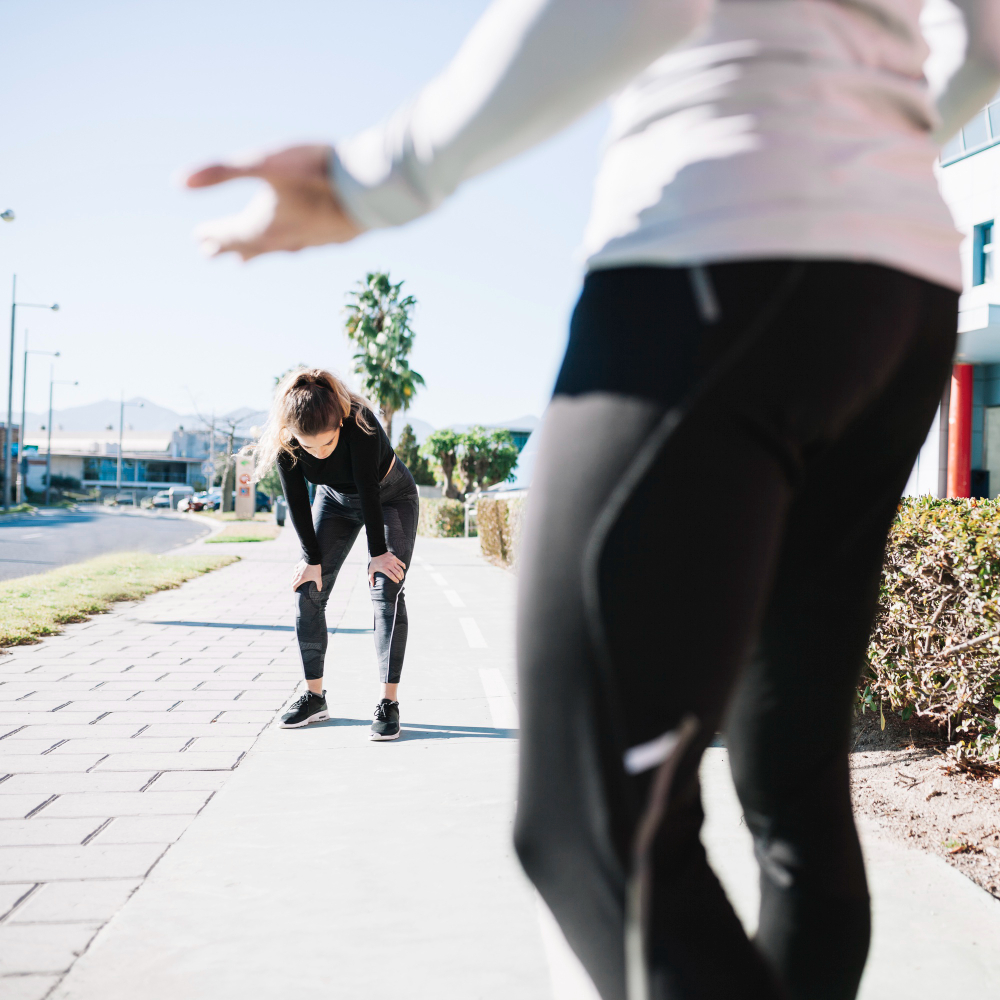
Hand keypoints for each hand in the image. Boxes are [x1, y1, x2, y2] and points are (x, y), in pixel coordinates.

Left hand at [184, 144, 361, 260]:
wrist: (369, 192)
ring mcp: (307, 241)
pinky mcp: (330, 238)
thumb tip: (178, 181)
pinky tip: (297, 244)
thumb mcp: (264, 164)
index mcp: (261, 225)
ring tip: (247, 260)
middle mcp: (282, 239)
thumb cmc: (316, 174)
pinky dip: (289, 247)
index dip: (211, 233)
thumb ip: (222, 171)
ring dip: (257, 253)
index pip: (228, 233)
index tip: (197, 237)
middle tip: (210, 255)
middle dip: (229, 248)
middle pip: (248, 246)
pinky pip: (301, 246)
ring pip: (275, 250)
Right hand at [291, 561, 322, 592]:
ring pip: (293, 576)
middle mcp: (297, 575)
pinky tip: (298, 573)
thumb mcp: (318, 577)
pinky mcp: (297, 566)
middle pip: (292, 581)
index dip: (294, 589)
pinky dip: (295, 573)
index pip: (294, 586)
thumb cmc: (315, 569)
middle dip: (293, 585)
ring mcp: (296, 570)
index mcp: (301, 579)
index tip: (295, 591)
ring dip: (294, 579)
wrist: (312, 559)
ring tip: (296, 581)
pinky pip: (295, 571)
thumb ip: (319, 584)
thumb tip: (319, 590)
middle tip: (295, 587)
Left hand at [369, 551, 405, 585]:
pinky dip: (403, 566)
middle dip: (399, 577)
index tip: (397, 582)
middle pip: (397, 573)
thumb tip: (373, 585)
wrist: (377, 552)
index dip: (395, 580)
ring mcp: (392, 561)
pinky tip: (404, 568)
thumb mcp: (371, 570)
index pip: (391, 576)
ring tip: (402, 576)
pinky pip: (401, 562)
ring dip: (402, 573)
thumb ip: (371, 578)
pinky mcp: (394, 558)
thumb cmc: (374, 562)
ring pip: (399, 569)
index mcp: (384, 568)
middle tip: (400, 580)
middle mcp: (389, 565)